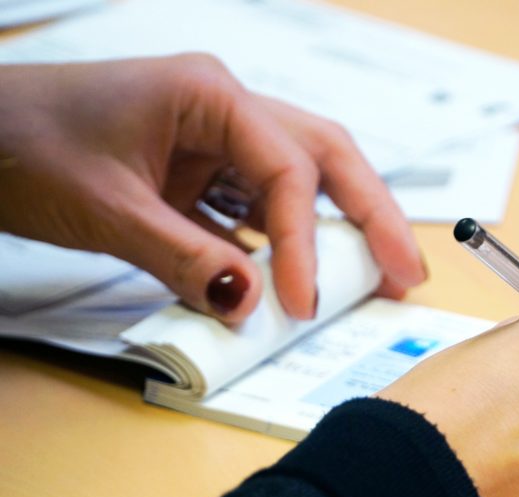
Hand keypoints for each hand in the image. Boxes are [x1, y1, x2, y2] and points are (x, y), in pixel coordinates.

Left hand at [0, 55, 425, 322]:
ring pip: (300, 183)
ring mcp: (215, 141)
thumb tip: (252, 307)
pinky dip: (285, 244)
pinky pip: (259, 209)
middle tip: (408, 271)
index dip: (305, 242)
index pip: (286, 171)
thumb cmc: (22, 145)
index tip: (304, 304)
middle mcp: (225, 110)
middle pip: (325, 158)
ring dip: (339, 230)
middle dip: (371, 215)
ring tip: (377, 276)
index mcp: (209, 95)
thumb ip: (185, 259)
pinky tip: (302, 277)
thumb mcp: (107, 209)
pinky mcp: (201, 173)